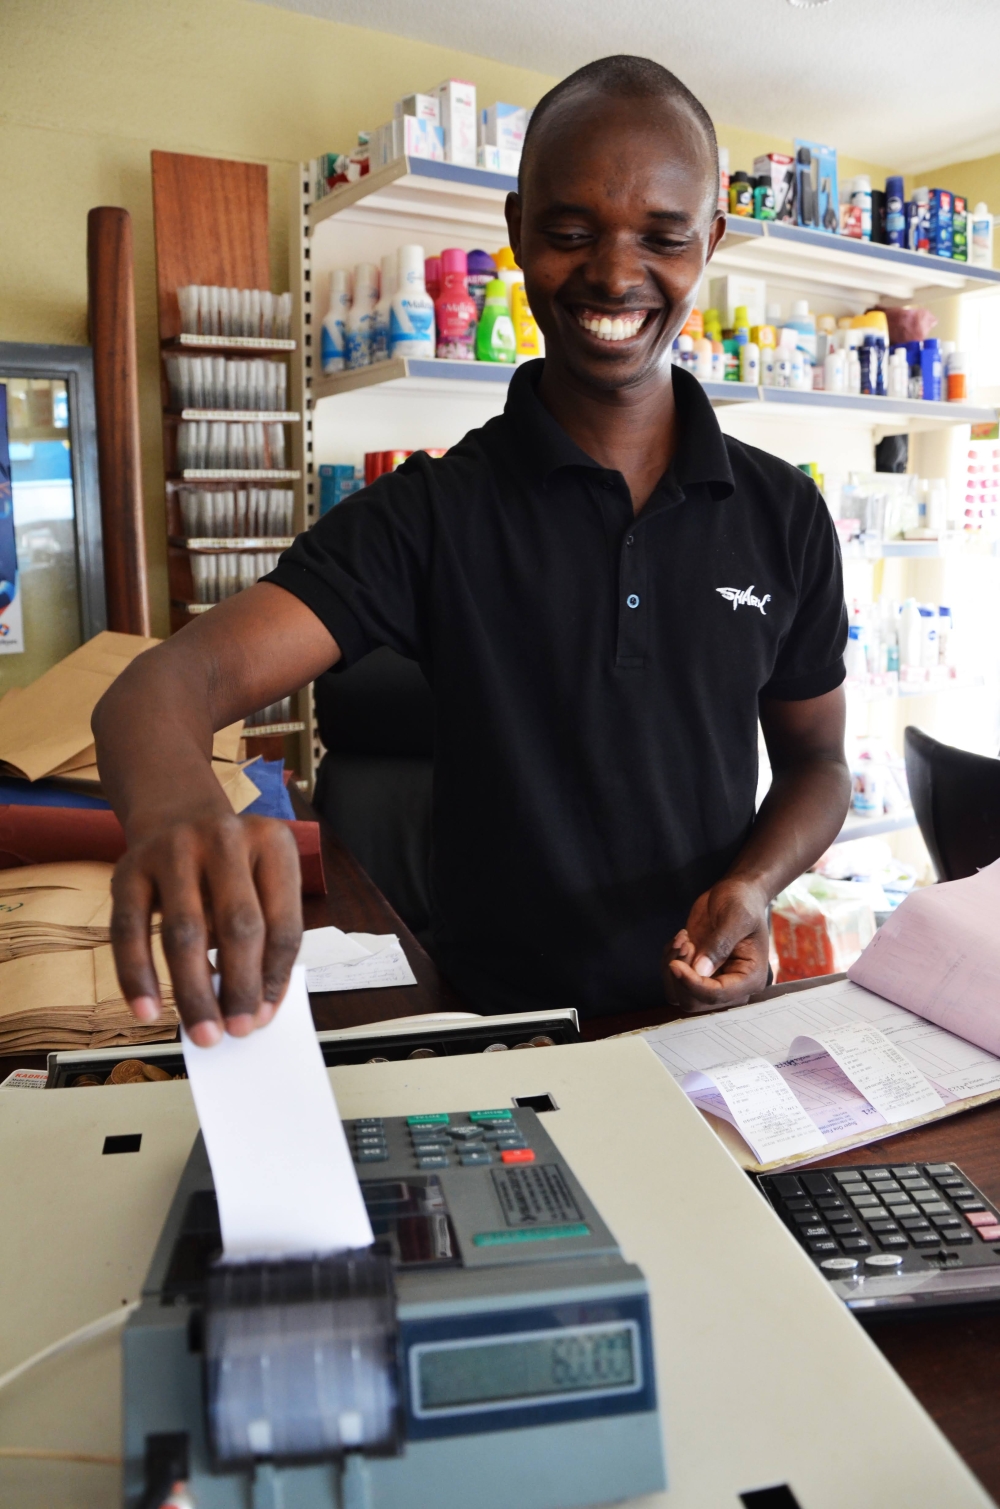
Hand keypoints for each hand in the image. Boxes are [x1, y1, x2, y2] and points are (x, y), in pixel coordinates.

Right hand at [110, 812, 302, 1045]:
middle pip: (238, 926)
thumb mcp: (262, 881)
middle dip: (239, 988)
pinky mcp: (129, 868)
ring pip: (184, 933)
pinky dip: (138, 976)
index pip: (282, 923)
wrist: (176, 812)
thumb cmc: (230, 866)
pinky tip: (148, 1011)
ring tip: (202, 1033)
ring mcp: (173, 849)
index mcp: (273, 843)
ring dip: (193, 992)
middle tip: (237, 1032)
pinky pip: (129, 930)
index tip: (264, 1016)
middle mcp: (224, 839)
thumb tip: (256, 1007)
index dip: (274, 976)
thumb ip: (266, 935)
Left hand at [662, 878, 769, 1014]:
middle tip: (685, 942)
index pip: (715, 995)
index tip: (675, 964)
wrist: (736, 894)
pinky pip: (673, 981)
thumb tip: (700, 971)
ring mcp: (713, 982)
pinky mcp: (697, 974)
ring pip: (679, 995)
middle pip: (694, 1002)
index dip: (691, 984)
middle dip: (681, 974)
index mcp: (750, 978)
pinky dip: (669, 960)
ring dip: (671, 967)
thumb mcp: (735, 917)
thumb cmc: (742, 902)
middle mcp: (732, 988)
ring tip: (683, 938)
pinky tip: (682, 939)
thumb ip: (719, 944)